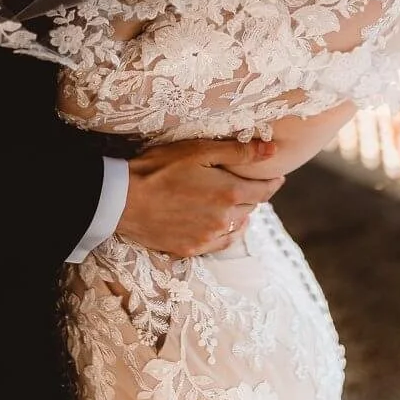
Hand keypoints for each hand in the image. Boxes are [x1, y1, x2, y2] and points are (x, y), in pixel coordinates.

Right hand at [116, 137, 283, 256]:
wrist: (123, 200)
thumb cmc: (159, 168)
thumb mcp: (200, 151)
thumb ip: (239, 152)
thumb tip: (272, 150)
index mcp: (230, 193)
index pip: (264, 190)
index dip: (272, 182)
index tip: (276, 176)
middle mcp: (224, 220)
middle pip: (250, 208)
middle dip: (253, 195)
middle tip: (251, 184)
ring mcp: (207, 238)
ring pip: (237, 227)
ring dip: (240, 214)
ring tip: (236, 203)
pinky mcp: (191, 249)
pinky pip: (219, 243)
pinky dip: (225, 232)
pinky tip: (220, 224)